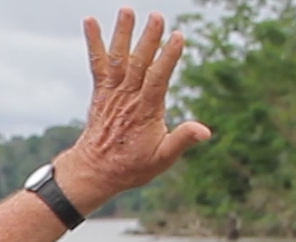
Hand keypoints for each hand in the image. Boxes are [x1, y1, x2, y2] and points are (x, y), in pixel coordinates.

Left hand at [52, 9, 211, 213]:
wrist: (95, 170)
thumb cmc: (132, 166)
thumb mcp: (161, 159)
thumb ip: (181, 141)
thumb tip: (205, 131)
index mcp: (146, 111)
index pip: (158, 79)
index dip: (168, 57)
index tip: (178, 36)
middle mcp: (127, 97)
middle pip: (139, 63)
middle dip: (148, 39)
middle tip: (157, 16)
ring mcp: (112, 92)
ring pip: (118, 58)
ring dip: (123, 33)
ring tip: (127, 10)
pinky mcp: (101, 90)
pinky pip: (98, 63)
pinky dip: (94, 41)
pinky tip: (90, 20)